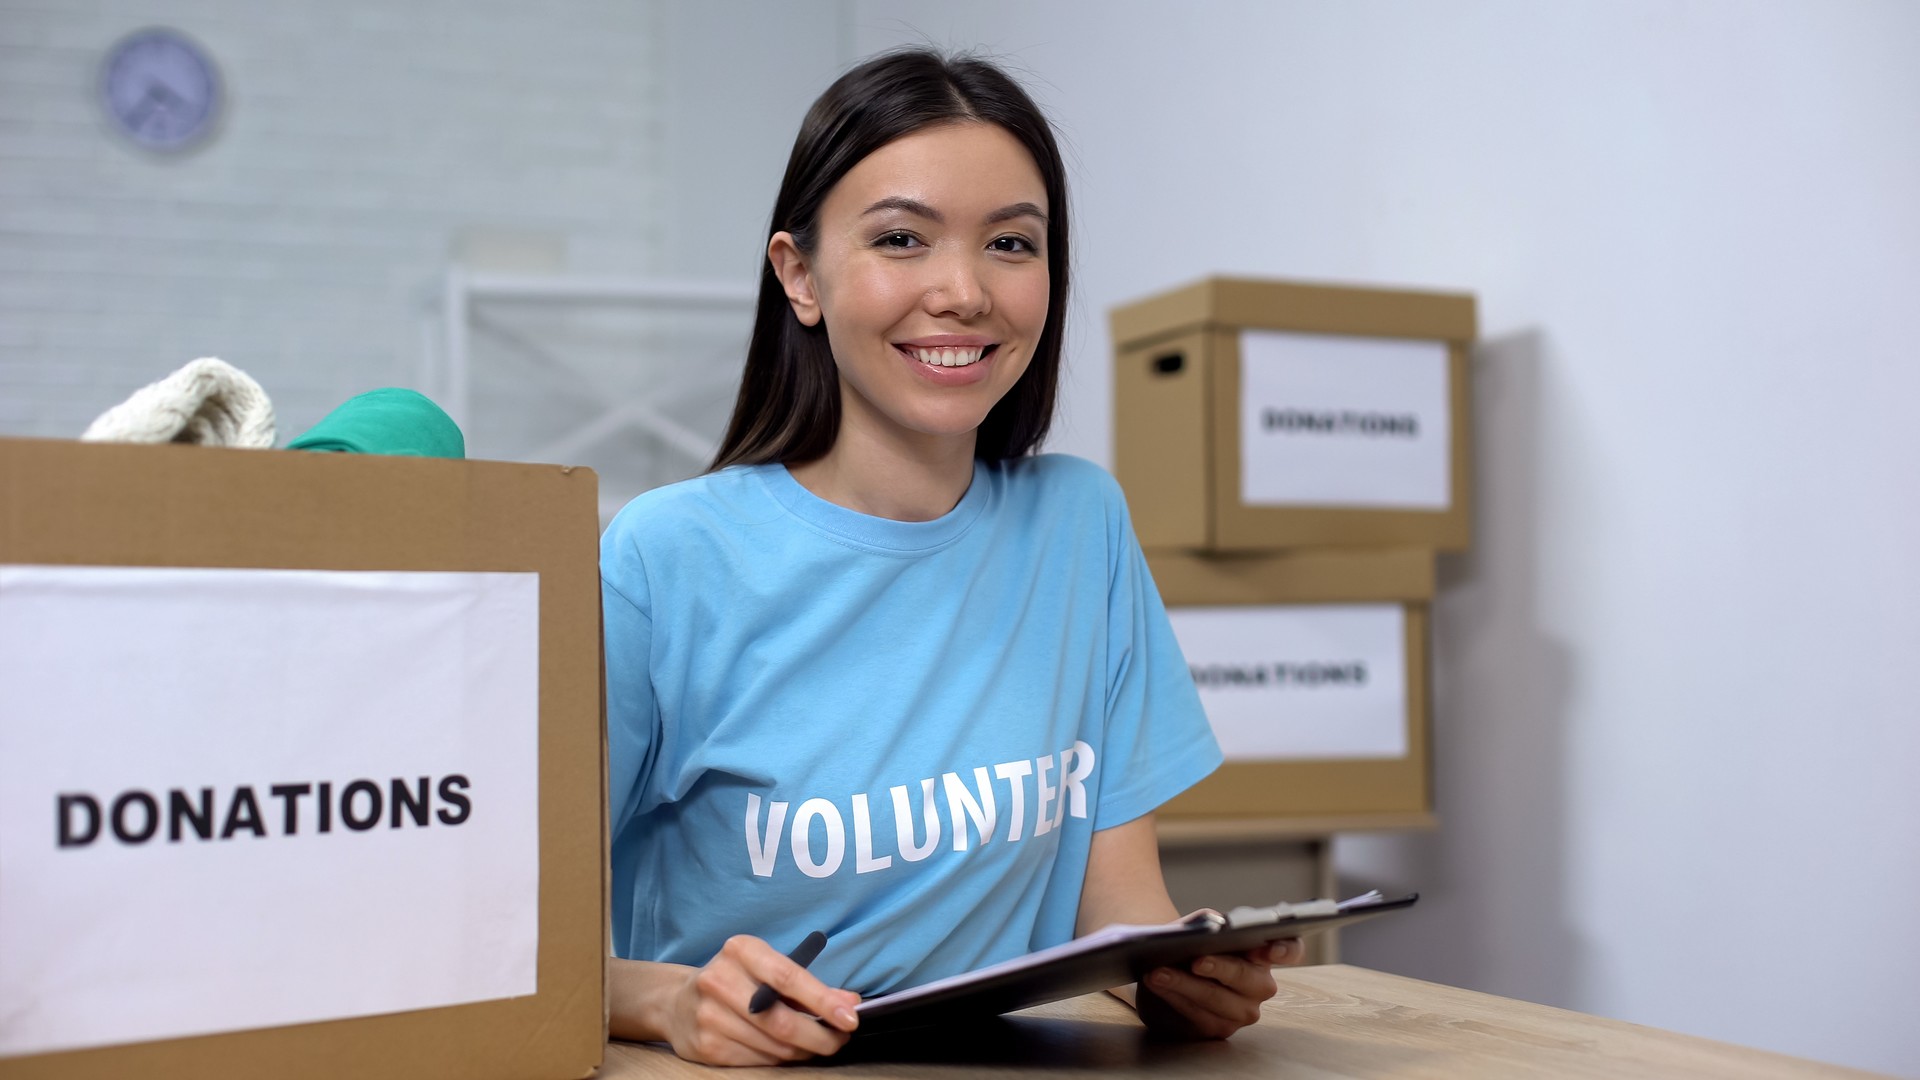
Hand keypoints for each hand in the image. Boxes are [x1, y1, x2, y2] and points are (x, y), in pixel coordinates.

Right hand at [662, 934, 860, 1065]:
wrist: (677, 1001)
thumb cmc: (736, 979)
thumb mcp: (767, 967)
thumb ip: (808, 985)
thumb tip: (849, 1004)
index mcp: (740, 950)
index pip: (788, 977)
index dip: (823, 1001)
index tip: (850, 1017)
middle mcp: (719, 981)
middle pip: (782, 1020)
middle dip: (820, 1036)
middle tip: (840, 1039)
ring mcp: (709, 1016)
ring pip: (773, 1046)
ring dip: (803, 1050)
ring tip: (816, 1043)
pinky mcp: (706, 1047)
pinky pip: (758, 1061)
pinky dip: (780, 1059)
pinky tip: (786, 1050)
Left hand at [1135, 938, 1300, 1039]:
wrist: (1168, 965)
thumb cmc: (1192, 942)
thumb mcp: (1199, 926)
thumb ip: (1208, 922)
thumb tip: (1209, 927)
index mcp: (1265, 953)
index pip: (1290, 950)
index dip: (1285, 950)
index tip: (1268, 949)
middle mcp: (1261, 985)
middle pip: (1248, 978)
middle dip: (1221, 969)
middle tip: (1196, 960)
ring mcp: (1242, 1011)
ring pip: (1218, 1000)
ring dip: (1185, 985)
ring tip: (1158, 972)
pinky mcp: (1219, 1029)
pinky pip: (1198, 1016)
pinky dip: (1174, 998)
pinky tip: (1157, 983)